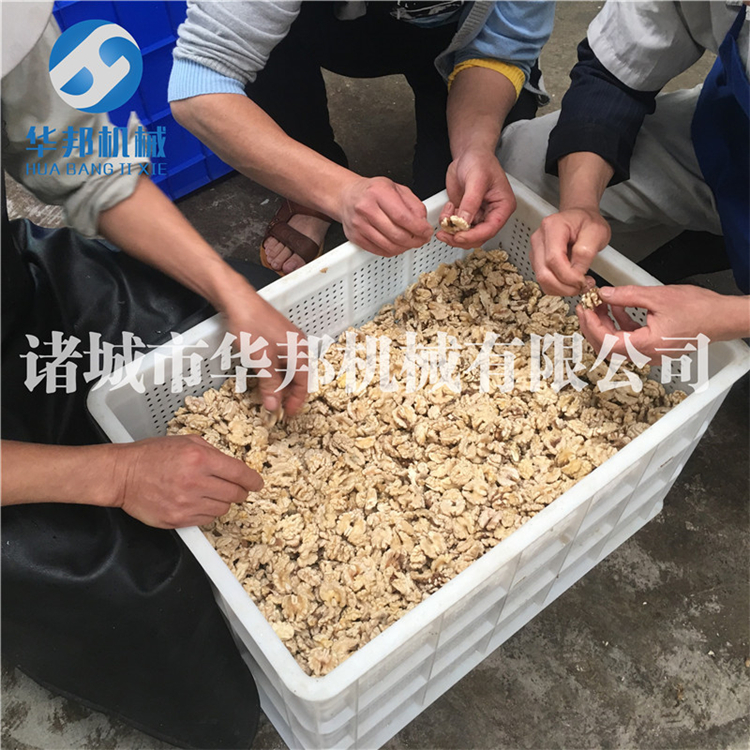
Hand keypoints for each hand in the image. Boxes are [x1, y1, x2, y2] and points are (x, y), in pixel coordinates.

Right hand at [112, 435, 261, 528]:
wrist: (122, 475)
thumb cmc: (151, 456)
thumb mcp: (185, 441)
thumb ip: (211, 451)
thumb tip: (231, 465)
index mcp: (200, 459)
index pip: (239, 473)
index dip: (253, 480)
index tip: (257, 483)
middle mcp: (196, 482)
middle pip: (235, 494)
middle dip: (240, 491)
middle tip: (236, 488)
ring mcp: (187, 503)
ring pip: (223, 508)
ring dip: (222, 501)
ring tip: (210, 493)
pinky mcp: (178, 519)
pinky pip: (206, 519)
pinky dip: (208, 511)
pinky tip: (198, 502)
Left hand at [219, 287, 308, 416]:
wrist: (237, 300)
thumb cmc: (250, 326)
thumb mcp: (261, 361)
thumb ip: (270, 385)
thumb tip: (275, 406)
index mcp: (299, 351)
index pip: (304, 383)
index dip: (297, 401)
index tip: (288, 414)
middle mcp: (298, 345)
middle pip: (298, 376)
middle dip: (288, 393)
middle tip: (277, 407)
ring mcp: (288, 338)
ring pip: (289, 368)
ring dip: (280, 383)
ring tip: (269, 394)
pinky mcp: (277, 334)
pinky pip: (281, 359)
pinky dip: (275, 371)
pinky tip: (264, 376)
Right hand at [339, 176, 433, 255]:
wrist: (347, 196)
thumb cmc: (372, 191)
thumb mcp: (396, 188)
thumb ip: (412, 204)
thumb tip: (423, 222)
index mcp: (378, 192)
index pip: (402, 217)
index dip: (418, 228)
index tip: (427, 231)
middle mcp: (366, 208)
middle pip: (397, 234)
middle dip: (415, 240)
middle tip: (422, 239)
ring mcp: (359, 225)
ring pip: (389, 246)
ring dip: (405, 248)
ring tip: (411, 243)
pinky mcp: (355, 237)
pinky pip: (379, 251)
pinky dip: (393, 251)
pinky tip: (398, 245)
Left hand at [436, 149, 515, 248]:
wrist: (469, 153)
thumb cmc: (479, 160)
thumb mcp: (476, 179)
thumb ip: (470, 202)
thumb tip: (464, 221)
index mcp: (503, 206)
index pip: (490, 229)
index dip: (474, 236)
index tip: (459, 237)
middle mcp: (492, 213)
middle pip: (478, 236)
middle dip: (460, 238)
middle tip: (446, 234)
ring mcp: (478, 215)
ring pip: (467, 235)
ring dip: (452, 232)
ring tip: (444, 220)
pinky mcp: (466, 213)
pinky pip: (457, 227)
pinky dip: (448, 223)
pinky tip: (446, 211)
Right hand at [530, 208, 610, 295]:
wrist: (580, 218)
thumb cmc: (587, 222)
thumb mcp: (597, 232)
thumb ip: (586, 252)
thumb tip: (577, 273)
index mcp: (552, 227)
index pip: (554, 259)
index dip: (568, 276)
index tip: (584, 281)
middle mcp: (539, 239)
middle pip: (544, 273)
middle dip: (565, 287)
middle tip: (583, 286)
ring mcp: (535, 251)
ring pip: (542, 280)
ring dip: (562, 289)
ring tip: (579, 284)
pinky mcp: (537, 261)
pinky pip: (544, 281)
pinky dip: (558, 288)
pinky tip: (571, 282)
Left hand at [577, 283, 749, 360]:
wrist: (723, 317)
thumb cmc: (699, 309)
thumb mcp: (658, 296)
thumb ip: (627, 296)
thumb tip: (604, 294)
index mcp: (646, 346)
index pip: (606, 342)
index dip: (590, 326)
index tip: (584, 309)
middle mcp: (646, 355)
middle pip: (607, 347)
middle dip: (592, 326)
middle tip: (585, 306)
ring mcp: (650, 354)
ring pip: (617, 344)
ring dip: (605, 325)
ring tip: (599, 304)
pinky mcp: (654, 348)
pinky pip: (629, 340)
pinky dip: (620, 325)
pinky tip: (617, 309)